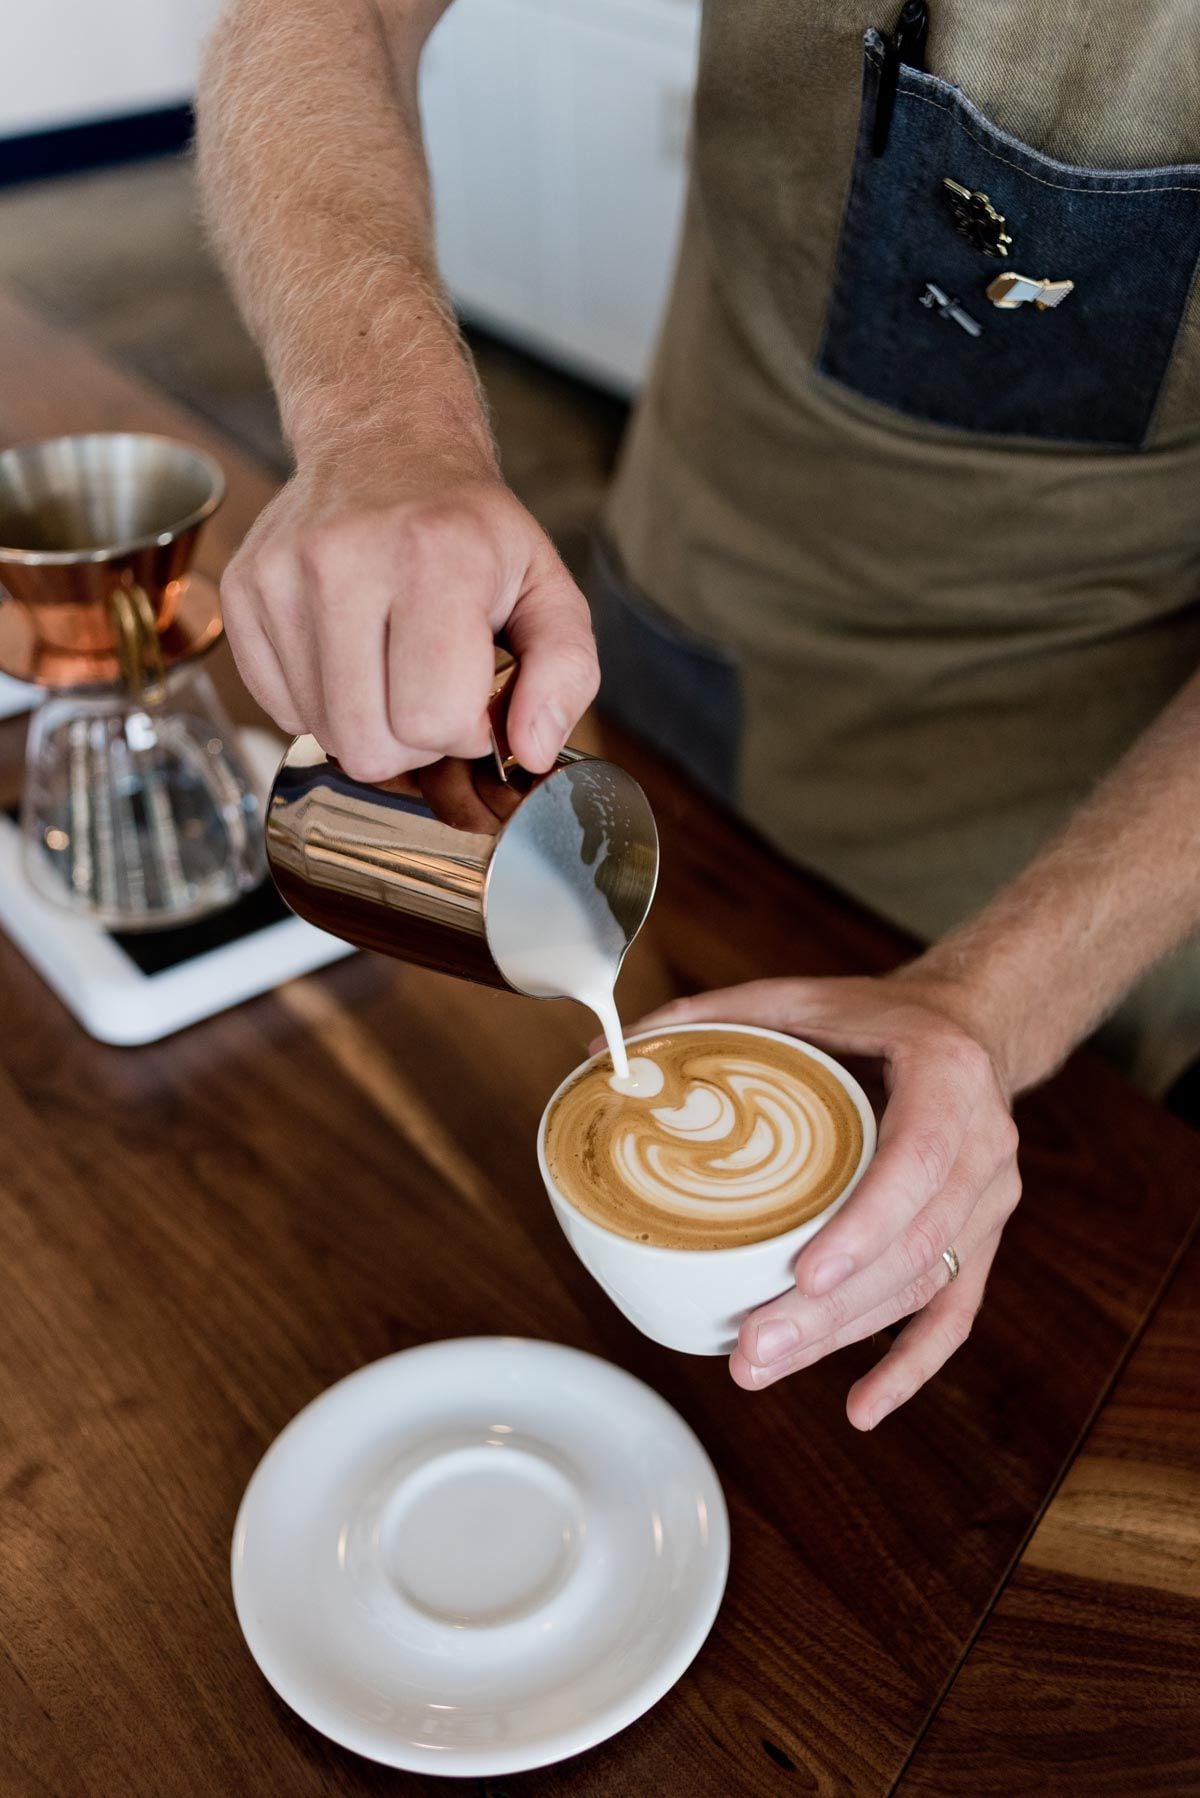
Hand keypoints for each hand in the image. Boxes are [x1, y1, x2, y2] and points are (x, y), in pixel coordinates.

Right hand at [220, 456, 598, 780]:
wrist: (385, 444)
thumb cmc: (471, 530)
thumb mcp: (548, 586)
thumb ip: (566, 672)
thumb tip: (532, 753)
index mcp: (435, 556)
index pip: (433, 719)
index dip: (466, 728)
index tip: (475, 688)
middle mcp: (345, 559)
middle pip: (371, 744)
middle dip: (415, 739)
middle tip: (433, 686)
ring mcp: (282, 574)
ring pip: (324, 734)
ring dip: (368, 722)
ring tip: (392, 664)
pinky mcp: (243, 590)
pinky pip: (278, 710)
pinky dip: (321, 702)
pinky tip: (349, 653)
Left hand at [629, 974, 1020, 1428]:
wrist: (969, 1029)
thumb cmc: (875, 1018)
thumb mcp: (800, 998)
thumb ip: (711, 1016)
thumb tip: (606, 1053)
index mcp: (947, 1077)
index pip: (917, 1163)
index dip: (865, 1223)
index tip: (804, 1271)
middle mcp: (983, 1145)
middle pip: (915, 1244)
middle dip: (831, 1306)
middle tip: (752, 1345)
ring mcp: (989, 1201)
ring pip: (924, 1285)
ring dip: (845, 1337)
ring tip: (763, 1366)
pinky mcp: (982, 1239)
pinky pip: (954, 1313)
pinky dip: (911, 1366)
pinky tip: (862, 1407)